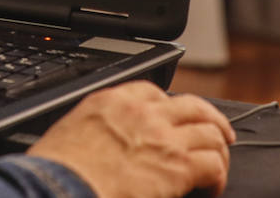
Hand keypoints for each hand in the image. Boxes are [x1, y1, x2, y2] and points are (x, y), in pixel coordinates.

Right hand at [28, 82, 233, 197]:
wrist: (63, 187)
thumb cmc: (59, 169)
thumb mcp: (70, 131)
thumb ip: (95, 128)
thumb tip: (101, 141)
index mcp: (112, 101)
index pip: (153, 91)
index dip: (170, 107)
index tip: (174, 120)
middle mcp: (143, 113)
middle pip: (193, 106)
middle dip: (211, 120)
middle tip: (220, 133)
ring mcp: (164, 137)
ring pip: (211, 134)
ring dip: (219, 151)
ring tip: (218, 165)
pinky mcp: (179, 166)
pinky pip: (214, 165)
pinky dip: (218, 177)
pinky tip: (212, 188)